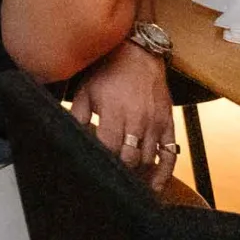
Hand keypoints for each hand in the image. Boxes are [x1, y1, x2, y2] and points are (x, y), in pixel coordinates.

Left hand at [71, 38, 175, 189]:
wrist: (138, 53)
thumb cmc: (107, 72)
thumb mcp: (85, 90)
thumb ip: (77, 116)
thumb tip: (69, 136)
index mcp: (114, 112)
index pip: (109, 148)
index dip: (102, 160)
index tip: (95, 166)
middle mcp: (137, 120)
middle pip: (129, 158)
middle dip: (119, 170)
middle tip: (110, 178)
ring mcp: (155, 123)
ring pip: (148, 159)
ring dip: (138, 172)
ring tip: (127, 183)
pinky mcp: (168, 124)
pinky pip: (170, 154)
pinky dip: (164, 173)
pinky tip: (155, 186)